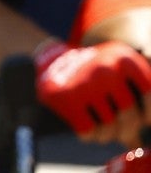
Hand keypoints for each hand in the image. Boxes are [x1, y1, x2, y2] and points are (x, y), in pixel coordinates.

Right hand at [35, 39, 150, 146]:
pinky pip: (89, 131)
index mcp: (124, 58)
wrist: (52, 59)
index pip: (148, 92)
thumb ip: (140, 91)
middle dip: (127, 130)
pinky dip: (90, 135)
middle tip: (123, 134)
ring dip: (107, 135)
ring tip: (103, 131)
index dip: (149, 112)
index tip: (145, 121)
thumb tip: (147, 131)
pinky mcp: (66, 99)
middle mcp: (105, 69)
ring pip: (109, 127)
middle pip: (129, 114)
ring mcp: (85, 84)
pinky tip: (88, 129)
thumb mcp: (122, 69)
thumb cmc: (97, 72)